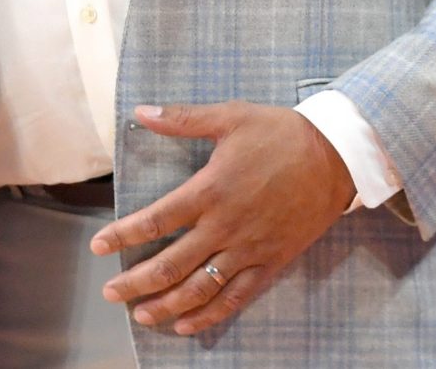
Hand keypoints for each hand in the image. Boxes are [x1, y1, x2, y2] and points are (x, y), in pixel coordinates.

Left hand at [90, 102, 356, 335]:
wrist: (336, 156)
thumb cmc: (280, 133)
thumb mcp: (230, 116)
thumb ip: (183, 119)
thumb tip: (141, 111)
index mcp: (211, 190)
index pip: (156, 219)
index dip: (124, 235)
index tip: (99, 247)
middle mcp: (225, 226)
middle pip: (171, 264)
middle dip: (135, 282)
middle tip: (110, 292)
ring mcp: (248, 249)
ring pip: (200, 288)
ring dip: (166, 305)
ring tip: (140, 315)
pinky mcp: (270, 262)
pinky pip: (236, 297)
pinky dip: (209, 315)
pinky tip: (187, 324)